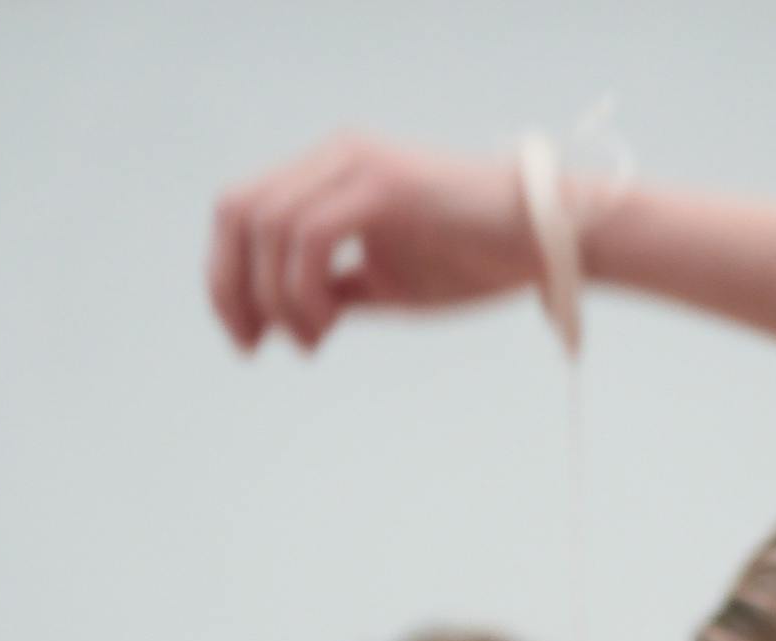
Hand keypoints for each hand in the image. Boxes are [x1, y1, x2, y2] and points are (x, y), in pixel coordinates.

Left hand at [208, 136, 537, 351]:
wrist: (548, 241)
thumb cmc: (478, 259)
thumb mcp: (387, 284)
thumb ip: (334, 293)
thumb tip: (284, 322)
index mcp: (329, 173)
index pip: (243, 213)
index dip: (228, 278)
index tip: (248, 340)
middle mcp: (334, 157)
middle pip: (238, 212)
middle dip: (232, 288)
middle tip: (255, 347)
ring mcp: (356, 164)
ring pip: (269, 226)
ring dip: (276, 298)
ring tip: (312, 341)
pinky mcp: (383, 185)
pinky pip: (310, 238)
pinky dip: (303, 290)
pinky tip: (327, 327)